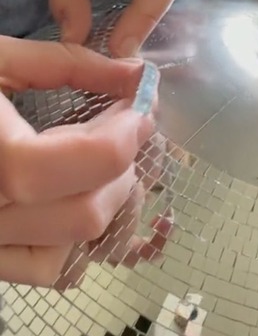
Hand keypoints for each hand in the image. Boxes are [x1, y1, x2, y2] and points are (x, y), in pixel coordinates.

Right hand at [0, 36, 167, 287]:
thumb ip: (69, 65)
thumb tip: (137, 75)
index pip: (93, 163)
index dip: (130, 132)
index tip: (141, 105)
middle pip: (88, 213)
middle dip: (123, 167)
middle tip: (122, 126)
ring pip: (69, 253)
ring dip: (102, 205)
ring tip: (94, 160)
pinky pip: (39, 270)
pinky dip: (69, 240)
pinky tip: (64, 196)